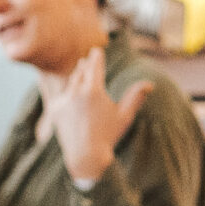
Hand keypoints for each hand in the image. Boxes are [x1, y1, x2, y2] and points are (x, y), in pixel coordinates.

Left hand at [43, 47, 152, 183]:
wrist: (85, 155)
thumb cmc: (108, 135)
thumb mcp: (124, 115)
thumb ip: (135, 97)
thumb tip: (150, 84)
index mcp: (93, 90)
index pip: (94, 65)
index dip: (96, 57)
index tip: (96, 50)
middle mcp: (76, 92)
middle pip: (81, 72)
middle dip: (86, 65)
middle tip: (88, 59)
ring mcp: (63, 100)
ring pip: (71, 83)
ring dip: (77, 77)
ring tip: (81, 70)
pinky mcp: (54, 109)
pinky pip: (62, 97)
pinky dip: (68, 95)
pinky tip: (72, 95)